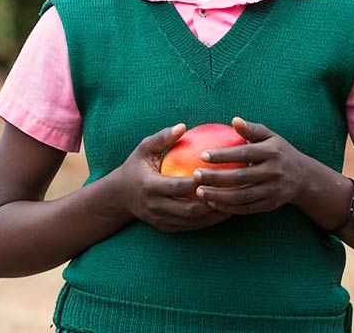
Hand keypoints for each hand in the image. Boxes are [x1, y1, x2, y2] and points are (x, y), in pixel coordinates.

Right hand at [112, 124, 230, 232]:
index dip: (195, 183)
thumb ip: (162, 138)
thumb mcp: (143, 149)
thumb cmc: (136, 167)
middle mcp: (155, 206)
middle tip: (231, 190)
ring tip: (234, 201)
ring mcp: (162, 220)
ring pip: (193, 221)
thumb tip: (183, 126)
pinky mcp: (168, 228)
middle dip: (211, 202)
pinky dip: (209, 220)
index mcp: (149, 186)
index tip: (214, 173)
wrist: (120, 197)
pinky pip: (192, 227)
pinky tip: (224, 210)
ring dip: (214, 214)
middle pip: (188, 209)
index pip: (175, 186)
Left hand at [193, 117, 328, 214]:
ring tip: (199, 192)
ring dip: (219, 196)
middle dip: (216, 177)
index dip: (224, 155)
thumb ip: (252, 129)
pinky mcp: (270, 205)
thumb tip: (234, 120)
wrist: (305, 178)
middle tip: (195, 175)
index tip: (202, 155)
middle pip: (241, 177)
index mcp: (272, 153)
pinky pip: (246, 208)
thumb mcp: (271, 137)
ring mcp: (272, 191)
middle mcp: (273, 172)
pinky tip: (212, 203)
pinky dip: (228, 207)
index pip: (244, 153)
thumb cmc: (280, 152)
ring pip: (242, 196)